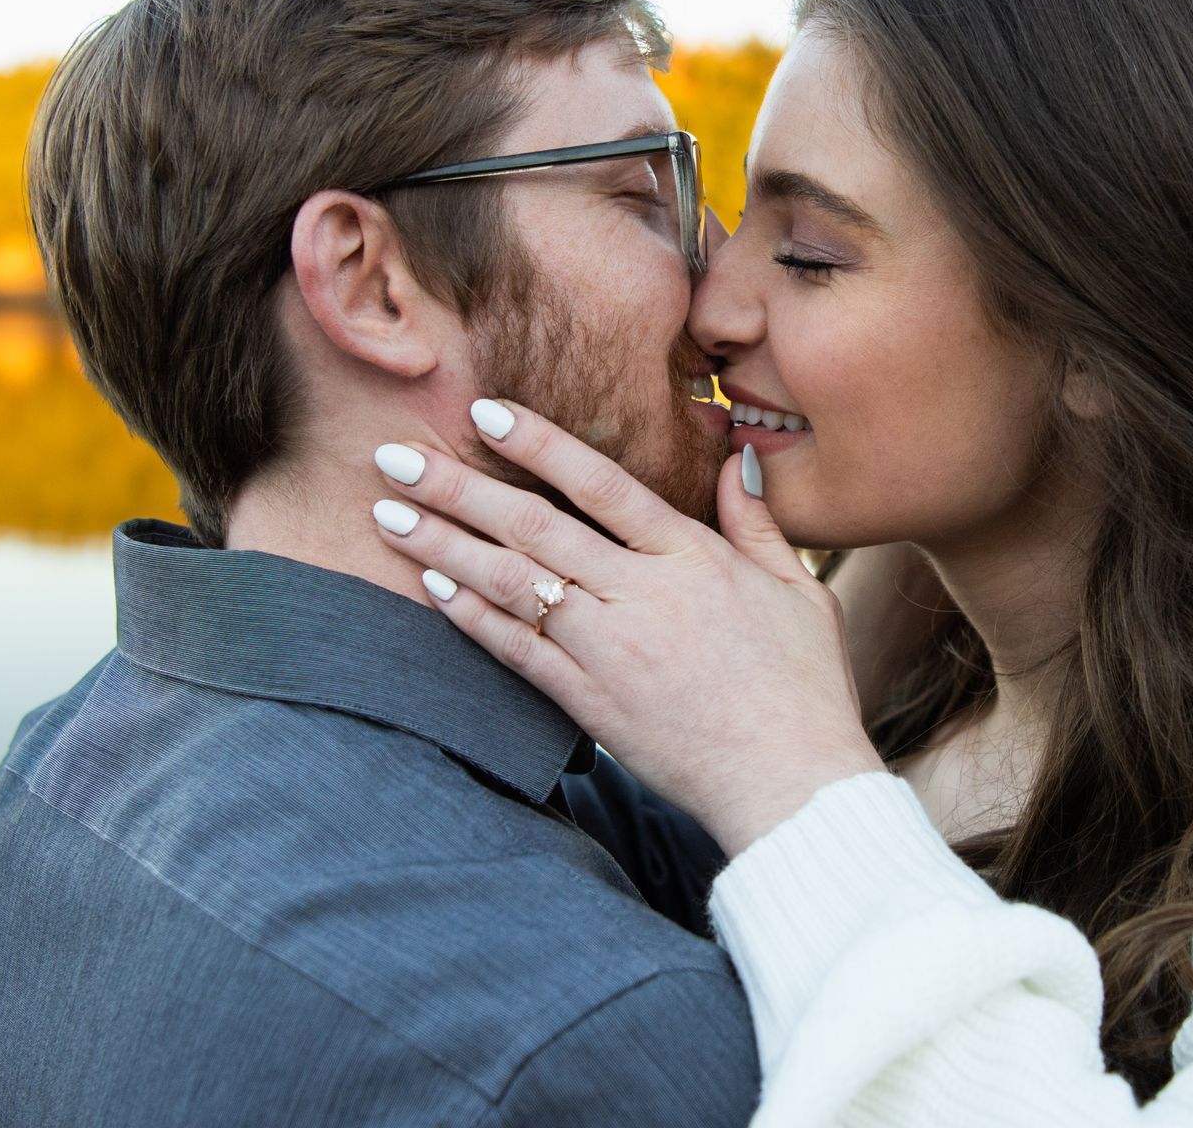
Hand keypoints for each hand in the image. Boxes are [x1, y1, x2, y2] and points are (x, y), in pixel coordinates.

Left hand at [369, 400, 887, 855]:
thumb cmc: (805, 686)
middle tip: (394, 456)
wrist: (791, 782)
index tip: (484, 411)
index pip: (601, 484)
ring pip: (513, 584)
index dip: (540, 444)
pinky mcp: (591, 704)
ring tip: (386, 513)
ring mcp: (611, 651)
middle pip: (534, 527)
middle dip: (457, 487)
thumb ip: (757, 524)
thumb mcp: (799, 591)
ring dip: (443, 544)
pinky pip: (517, 652)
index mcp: (692, 558)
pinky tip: (429, 585)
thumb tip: (737, 460)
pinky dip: (471, 616)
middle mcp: (642, 596)